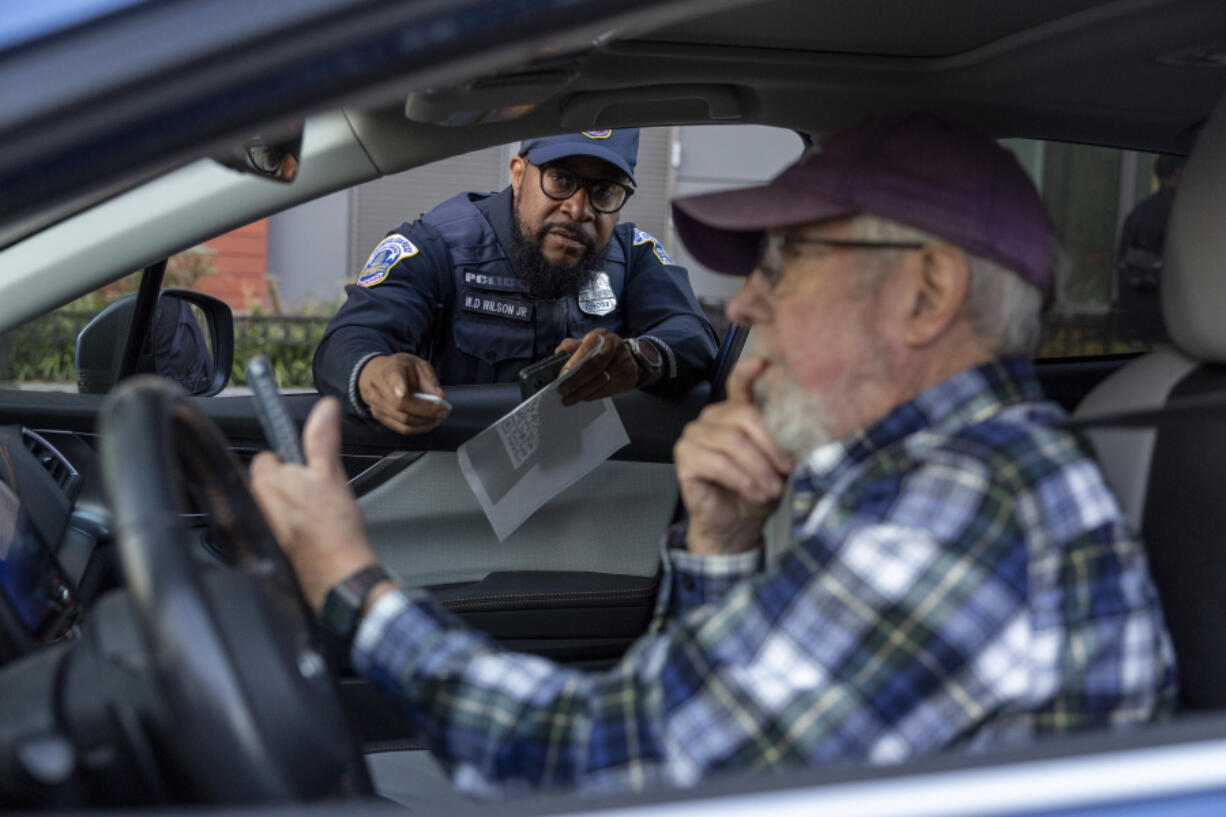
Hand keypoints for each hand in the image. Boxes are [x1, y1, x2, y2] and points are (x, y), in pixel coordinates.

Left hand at [250, 397, 384, 613]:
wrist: (339, 576)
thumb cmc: (334, 529)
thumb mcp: (331, 474)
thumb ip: (322, 438)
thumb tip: (324, 406)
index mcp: (263, 483)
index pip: (268, 456)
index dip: (293, 459)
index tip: (309, 468)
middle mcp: (255, 505)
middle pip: (273, 479)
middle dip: (294, 482)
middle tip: (320, 493)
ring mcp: (262, 527)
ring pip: (279, 502)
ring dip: (296, 503)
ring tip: (320, 514)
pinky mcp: (272, 545)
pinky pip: (282, 523)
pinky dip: (295, 524)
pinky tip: (315, 530)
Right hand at [357, 353, 448, 433]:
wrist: (375, 371)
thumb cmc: (398, 367)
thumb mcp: (417, 364)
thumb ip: (429, 380)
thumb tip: (441, 398)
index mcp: (390, 374)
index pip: (398, 390)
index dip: (414, 400)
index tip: (435, 402)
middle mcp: (379, 391)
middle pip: (404, 409)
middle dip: (428, 413)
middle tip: (444, 412)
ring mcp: (377, 406)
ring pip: (404, 422)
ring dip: (425, 423)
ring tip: (438, 418)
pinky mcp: (379, 416)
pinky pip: (401, 428)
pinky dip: (417, 428)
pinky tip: (428, 423)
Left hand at [555, 329, 637, 404]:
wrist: (628, 358)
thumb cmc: (602, 350)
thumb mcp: (588, 343)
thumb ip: (573, 346)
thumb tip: (561, 351)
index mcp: (602, 336)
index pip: (586, 350)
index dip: (573, 364)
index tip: (561, 375)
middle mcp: (615, 347)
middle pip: (594, 367)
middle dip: (576, 381)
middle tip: (563, 390)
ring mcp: (623, 362)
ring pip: (600, 382)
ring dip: (582, 393)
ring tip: (569, 399)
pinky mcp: (628, 377)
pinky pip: (608, 390)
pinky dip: (593, 396)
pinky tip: (583, 398)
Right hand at [673, 357, 793, 555]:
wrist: (737, 524)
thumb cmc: (757, 491)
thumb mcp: (778, 463)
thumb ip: (783, 441)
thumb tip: (802, 430)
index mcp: (735, 412)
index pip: (739, 383)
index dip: (749, 372)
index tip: (763, 363)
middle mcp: (712, 418)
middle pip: (743, 416)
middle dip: (770, 446)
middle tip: (786, 470)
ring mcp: (694, 435)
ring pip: (732, 441)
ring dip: (758, 469)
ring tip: (771, 489)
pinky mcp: (684, 457)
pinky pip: (717, 462)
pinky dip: (741, 479)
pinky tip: (754, 492)